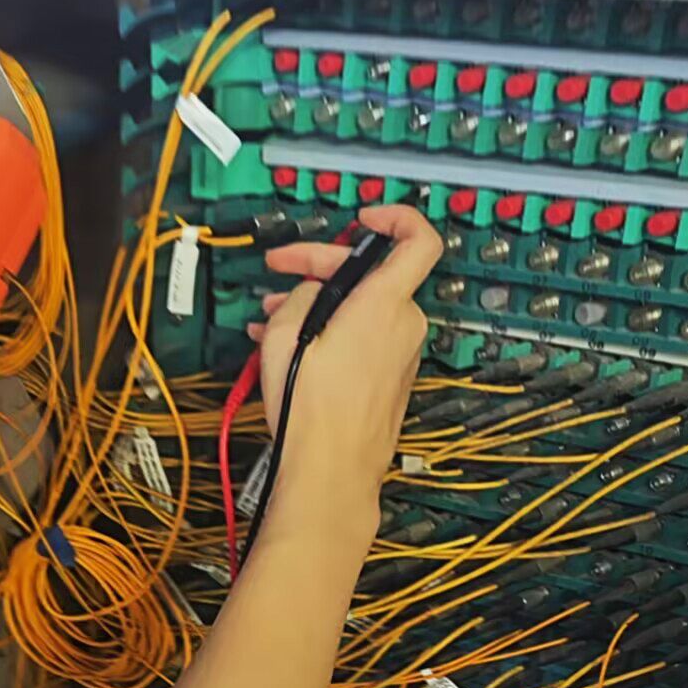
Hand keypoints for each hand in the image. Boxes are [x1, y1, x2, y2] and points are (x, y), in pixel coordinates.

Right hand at [248, 204, 439, 532]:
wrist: (331, 470)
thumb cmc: (310, 406)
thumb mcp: (287, 331)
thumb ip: (305, 294)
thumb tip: (314, 289)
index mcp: (385, 303)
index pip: (419, 240)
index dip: (396, 217)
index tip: (363, 219)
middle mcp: (403, 324)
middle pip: (371, 275)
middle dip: (321, 267)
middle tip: (279, 269)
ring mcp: (400, 353)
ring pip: (362, 309)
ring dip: (318, 303)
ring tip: (268, 316)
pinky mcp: (390, 378)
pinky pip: (364, 338)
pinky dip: (330, 332)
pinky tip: (287, 345)